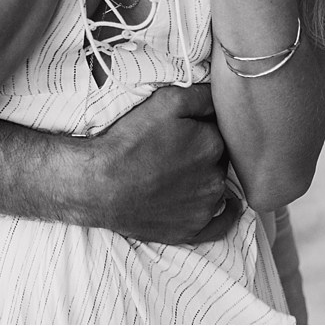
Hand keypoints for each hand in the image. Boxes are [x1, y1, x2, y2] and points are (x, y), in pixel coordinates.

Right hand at [77, 84, 238, 243]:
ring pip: (215, 186)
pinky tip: (224, 207)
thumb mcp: (166, 101)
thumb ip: (202, 95)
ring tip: (176, 174)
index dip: (201, 126)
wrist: (100, 184)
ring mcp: (205, 207)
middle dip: (204, 152)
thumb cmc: (130, 141)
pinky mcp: (192, 230)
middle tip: (175, 150)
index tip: (183, 129)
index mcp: (213, 144)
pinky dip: (222, 215)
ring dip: (206, 179)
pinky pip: (219, 224)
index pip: (218, 129)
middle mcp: (216, 178)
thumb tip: (222, 96)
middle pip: (218, 158)